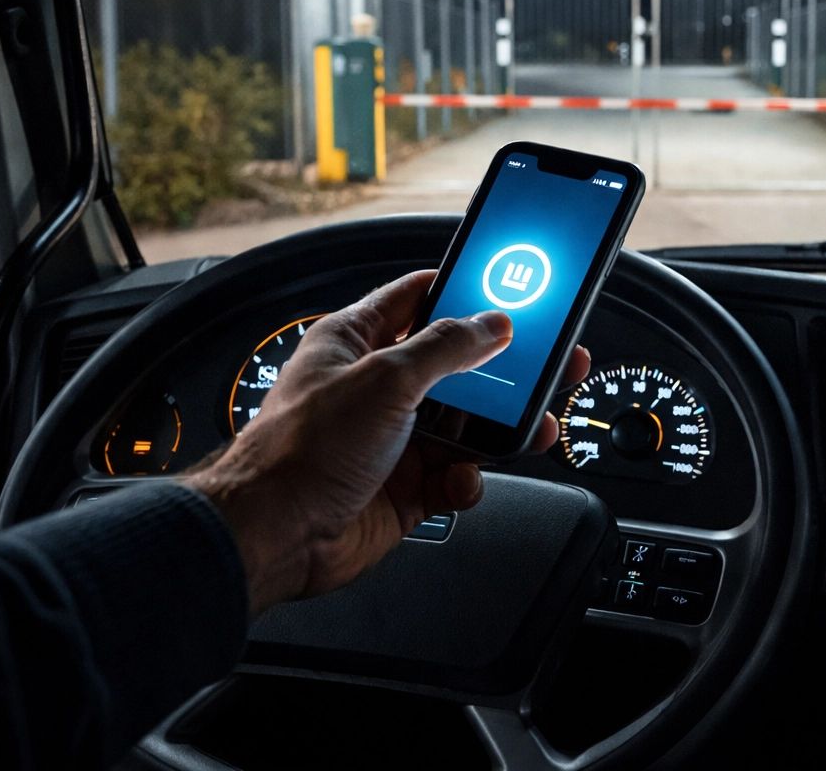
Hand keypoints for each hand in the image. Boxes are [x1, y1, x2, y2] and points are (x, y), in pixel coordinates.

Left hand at [185, 270, 589, 614]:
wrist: (275, 536)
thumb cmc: (300, 450)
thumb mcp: (385, 379)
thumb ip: (447, 348)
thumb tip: (493, 323)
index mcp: (357, 341)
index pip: (419, 298)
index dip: (465, 291)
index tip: (509, 289)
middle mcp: (376, 386)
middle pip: (458, 367)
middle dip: (504, 371)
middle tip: (550, 363)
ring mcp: (393, 439)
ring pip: (468, 425)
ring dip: (499, 431)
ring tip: (532, 427)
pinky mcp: (405, 487)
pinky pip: (457, 476)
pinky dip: (468, 479)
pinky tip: (461, 479)